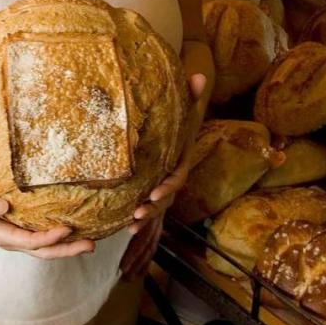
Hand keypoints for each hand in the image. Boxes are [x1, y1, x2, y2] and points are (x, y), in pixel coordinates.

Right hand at [0, 183, 95, 258]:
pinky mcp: (20, 228)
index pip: (30, 241)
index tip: (67, 228)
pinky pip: (42, 237)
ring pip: (46, 247)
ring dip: (68, 246)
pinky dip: (59, 236)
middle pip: (44, 252)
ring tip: (90, 241)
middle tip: (91, 244)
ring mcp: (16, 236)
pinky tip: (73, 229)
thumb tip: (3, 206)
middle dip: (67, 250)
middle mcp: (11, 240)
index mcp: (0, 235)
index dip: (49, 237)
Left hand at [119, 70, 207, 276]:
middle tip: (136, 215)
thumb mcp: (181, 111)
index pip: (177, 177)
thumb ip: (190, 95)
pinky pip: (149, 227)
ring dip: (145, 228)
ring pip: (157, 217)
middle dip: (153, 210)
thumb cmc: (175, 125)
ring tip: (130, 231)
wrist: (170, 137)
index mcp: (178, 162)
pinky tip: (127, 250)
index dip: (167, 186)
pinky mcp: (149, 204)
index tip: (153, 192)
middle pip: (166, 201)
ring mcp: (162, 196)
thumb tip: (198, 73)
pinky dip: (141, 243)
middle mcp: (171, 181)